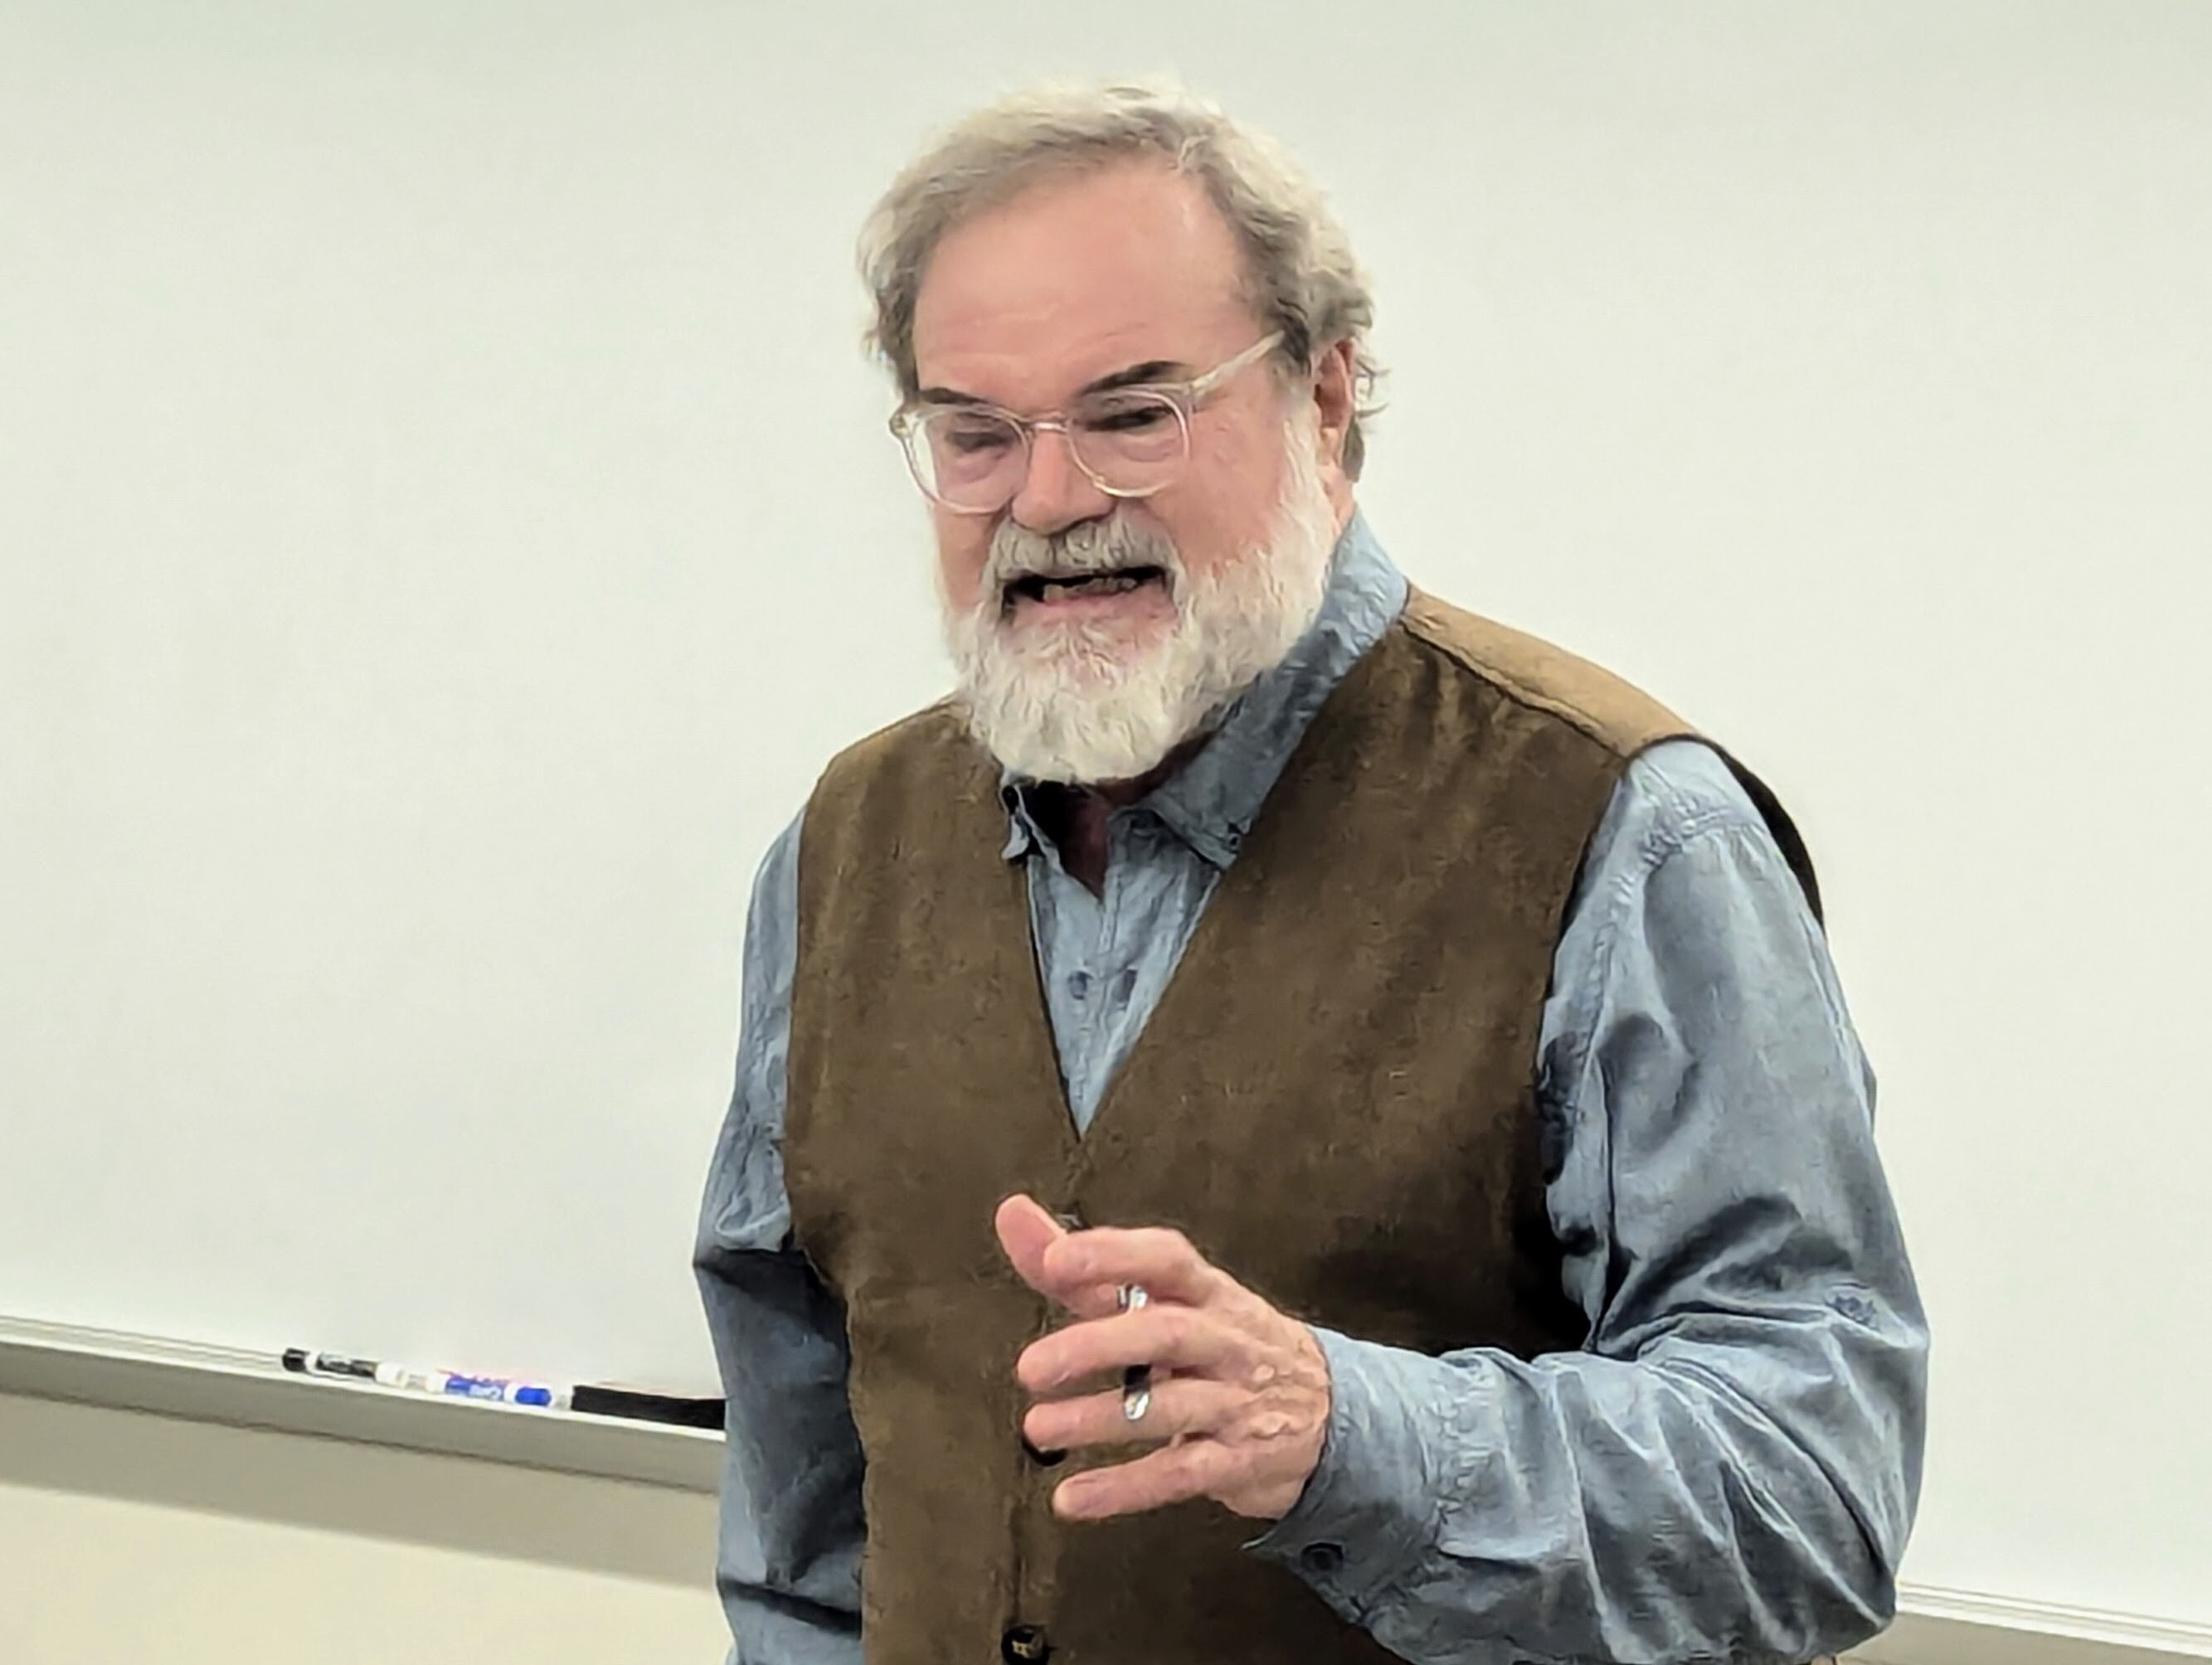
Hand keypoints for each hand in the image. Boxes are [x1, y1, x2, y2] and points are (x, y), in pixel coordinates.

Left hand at [995, 1193, 1331, 1522]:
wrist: (1330, 1415)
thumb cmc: (1220, 1347)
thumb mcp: (1166, 1302)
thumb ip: (1086, 1268)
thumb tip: (1014, 1215)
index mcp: (1208, 1293)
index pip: (1167, 1260)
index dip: (1113, 1255)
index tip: (1056, 1259)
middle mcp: (1226, 1341)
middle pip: (1166, 1332)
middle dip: (1097, 1346)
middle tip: (1030, 1368)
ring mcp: (1237, 1403)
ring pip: (1171, 1407)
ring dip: (1100, 1418)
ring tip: (1037, 1428)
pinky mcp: (1238, 1463)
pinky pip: (1180, 1475)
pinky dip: (1125, 1489)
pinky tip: (1071, 1498)